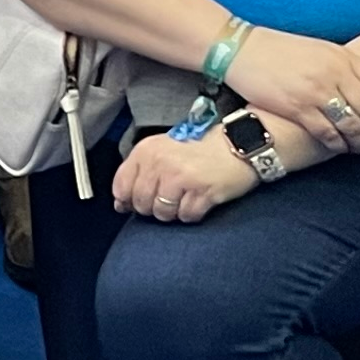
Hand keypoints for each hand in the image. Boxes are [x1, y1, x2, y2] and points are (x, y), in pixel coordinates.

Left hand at [109, 131, 256, 224]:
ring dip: (173, 212)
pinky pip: (186, 216)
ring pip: (162, 212)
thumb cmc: (199, 148)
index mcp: (147, 150)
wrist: (239, 143)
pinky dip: (192, 213)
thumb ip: (140, 173)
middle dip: (151, 208)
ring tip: (185, 198)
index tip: (133, 203)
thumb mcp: (163, 151)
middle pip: (141, 203)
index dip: (126, 199)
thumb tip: (120, 204)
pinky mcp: (202, 191)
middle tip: (168, 200)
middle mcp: (160, 162)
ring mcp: (181, 178)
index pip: (121, 185)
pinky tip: (200, 200)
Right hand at [224, 29, 359, 151]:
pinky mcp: (297, 107)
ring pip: (353, 126)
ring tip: (359, 147)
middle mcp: (335, 73)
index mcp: (344, 57)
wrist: (240, 49)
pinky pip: (328, 134)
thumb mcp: (320, 50)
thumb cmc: (280, 50)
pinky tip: (338, 147)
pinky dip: (338, 144)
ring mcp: (316, 91)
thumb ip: (346, 67)